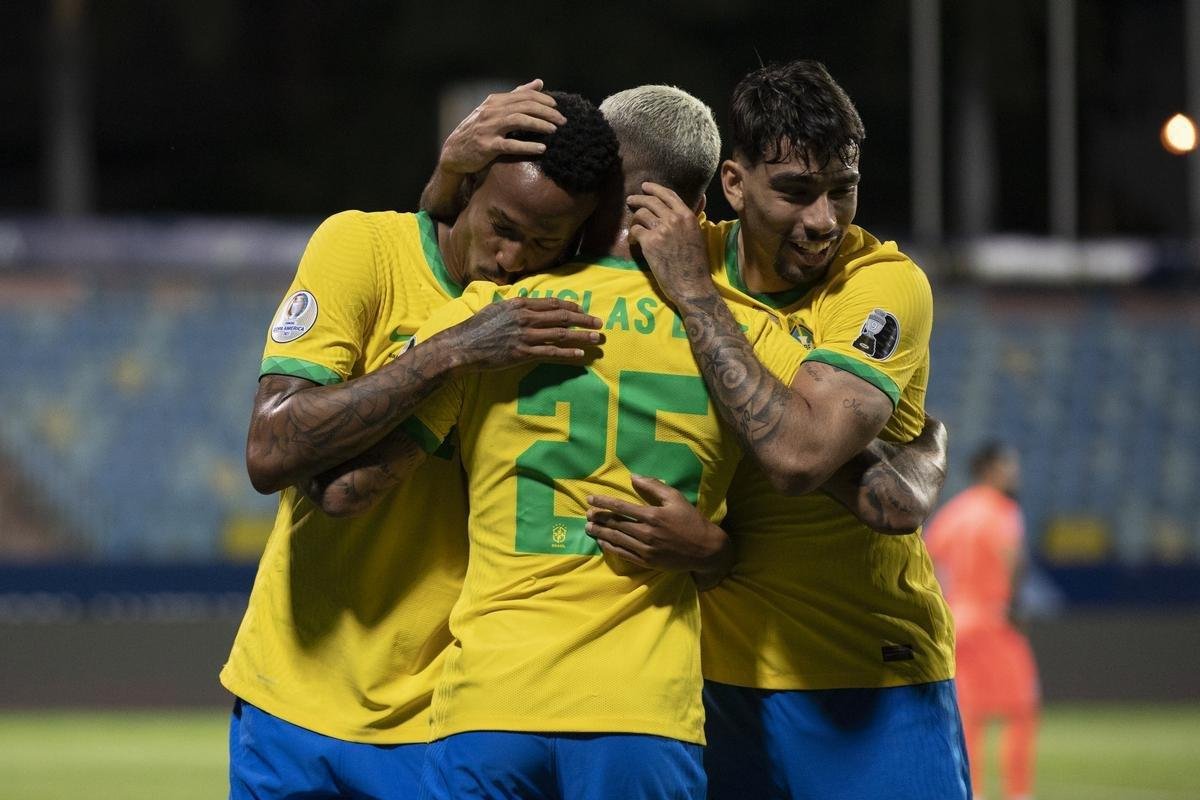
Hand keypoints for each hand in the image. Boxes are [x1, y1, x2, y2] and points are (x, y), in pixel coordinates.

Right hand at [438, 297, 603, 371]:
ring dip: (581, 336)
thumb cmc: (477, 327)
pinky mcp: (523, 353)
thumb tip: (528, 305)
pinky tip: (580, 355)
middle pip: (562, 318)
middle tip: (599, 323)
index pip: (552, 303)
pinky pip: (551, 353)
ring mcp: (525, 336)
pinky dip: (567, 354)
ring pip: (560, 335)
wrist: (462, 346)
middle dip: (584, 320)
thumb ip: (515, 306)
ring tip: (596, 339)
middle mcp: (526, 318)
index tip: (583, 311)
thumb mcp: (497, 308)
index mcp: (520, 304)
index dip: (571, 307)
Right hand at [439, 79, 566, 175]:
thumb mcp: (495, 110)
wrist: (454, 152)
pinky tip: (541, 148)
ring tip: (554, 130)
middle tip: (562, 120)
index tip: (557, 107)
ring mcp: (488, 128)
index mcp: (494, 101)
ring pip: (518, 121)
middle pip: (524, 106)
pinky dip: (527, 146)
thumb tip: (539, 82)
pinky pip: (510, 145)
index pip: (524, 95)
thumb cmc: (478, 130)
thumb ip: (517, 96)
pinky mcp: (487, 146)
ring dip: (539, 125)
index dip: (543, 100)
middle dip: (546, 112)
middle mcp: (491, 111)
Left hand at [586, 474, 733, 589]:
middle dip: (599, 518)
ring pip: (617, 539)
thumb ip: (654, 486)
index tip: (590, 499)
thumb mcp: (676, 498)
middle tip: (587, 514)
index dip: (603, 502)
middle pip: (616, 524)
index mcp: (652, 515)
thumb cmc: (691, 520)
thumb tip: (634, 477)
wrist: (705, 550)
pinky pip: (624, 554)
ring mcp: (646, 549)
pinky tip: (603, 543)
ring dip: (600, 533)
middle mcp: (647, 532)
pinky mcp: (647, 561)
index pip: (621, 507)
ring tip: (589, 528)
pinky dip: (611, 548)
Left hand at [627, 182, 712, 302]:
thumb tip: (702, 198)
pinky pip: (636, 230)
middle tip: (631, 200)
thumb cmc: (696, 262)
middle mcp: (674, 219)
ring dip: (635, 219)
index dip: (655, 188)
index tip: (645, 187)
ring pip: (641, 215)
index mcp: (687, 216)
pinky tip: (635, 242)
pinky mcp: (650, 242)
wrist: (691, 283)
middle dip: (638, 199)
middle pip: (651, 201)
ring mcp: (661, 230)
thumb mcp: (699, 233)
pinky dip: (633, 235)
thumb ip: (695, 215)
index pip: (668, 195)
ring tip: (634, 226)